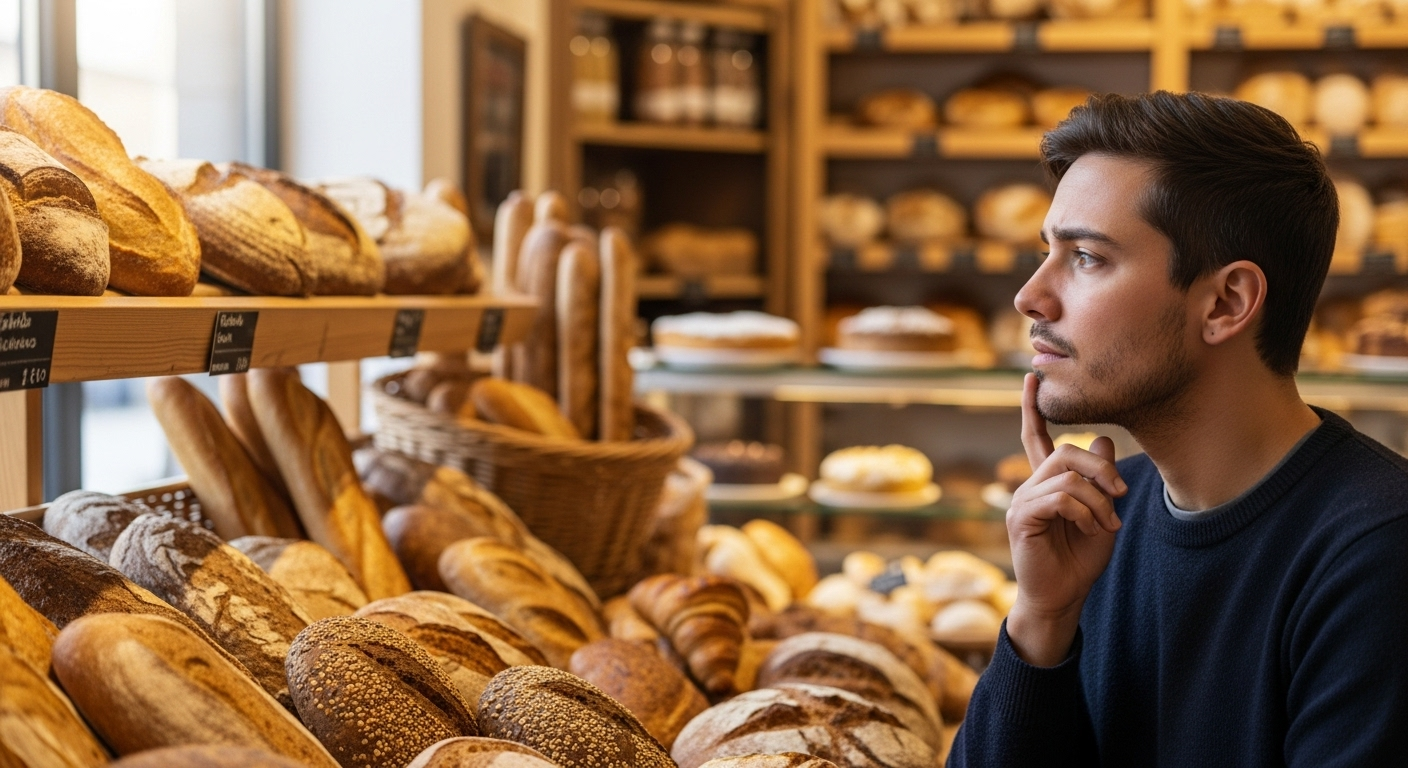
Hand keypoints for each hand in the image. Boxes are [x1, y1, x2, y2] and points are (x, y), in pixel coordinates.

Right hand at [1005, 372, 1125, 666]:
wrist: (1063, 598)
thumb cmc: (1079, 560)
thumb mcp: (1102, 514)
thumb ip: (1102, 480)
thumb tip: (1106, 440)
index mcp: (1045, 483)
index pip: (1035, 437)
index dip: (1032, 408)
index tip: (1031, 377)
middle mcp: (1029, 487)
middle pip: (1063, 451)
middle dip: (1099, 468)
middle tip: (1122, 493)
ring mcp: (1022, 502)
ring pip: (1066, 475)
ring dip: (1098, 498)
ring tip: (1109, 523)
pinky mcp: (1022, 519)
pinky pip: (1060, 498)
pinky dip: (1085, 511)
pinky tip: (1094, 528)